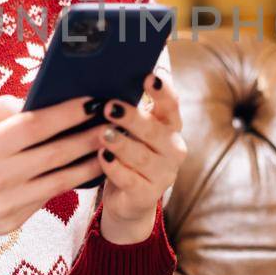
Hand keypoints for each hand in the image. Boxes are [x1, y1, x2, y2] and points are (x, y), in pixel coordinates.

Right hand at [0, 94, 110, 257]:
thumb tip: (35, 101)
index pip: (35, 126)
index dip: (68, 112)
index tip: (92, 99)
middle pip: (56, 152)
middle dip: (90, 134)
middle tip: (115, 119)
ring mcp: (6, 204)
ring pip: (61, 180)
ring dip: (90, 160)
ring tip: (111, 144)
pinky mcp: (12, 222)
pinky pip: (48, 196)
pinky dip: (69, 181)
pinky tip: (86, 166)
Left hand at [95, 69, 185, 243]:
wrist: (129, 198)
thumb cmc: (128, 153)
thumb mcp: (132, 130)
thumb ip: (127, 109)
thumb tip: (104, 81)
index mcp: (170, 126)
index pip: (171, 105)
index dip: (163, 91)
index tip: (149, 76)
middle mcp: (173, 149)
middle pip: (155, 131)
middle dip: (132, 118)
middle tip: (110, 106)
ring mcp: (163, 174)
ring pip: (142, 157)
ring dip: (122, 144)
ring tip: (103, 134)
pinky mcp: (147, 195)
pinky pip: (130, 180)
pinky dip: (115, 168)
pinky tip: (102, 157)